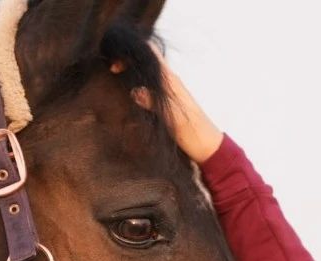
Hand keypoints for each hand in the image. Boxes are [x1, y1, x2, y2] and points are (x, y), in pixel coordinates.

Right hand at [113, 45, 223, 163]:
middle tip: (112, 70)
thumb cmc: (194, 134)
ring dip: (132, 72)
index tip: (116, 65)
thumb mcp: (174, 119)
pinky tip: (128, 93)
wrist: (209, 148)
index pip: (151, 54)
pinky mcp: (168, 103)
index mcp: (171, 82)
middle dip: (128, 61)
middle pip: (147, 61)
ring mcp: (169, 92)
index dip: (133, 53)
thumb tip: (135, 91)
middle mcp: (170, 83)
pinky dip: (138, 85)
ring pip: (148, 73)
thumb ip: (155, 103)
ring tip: (115, 77)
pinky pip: (151, 87)